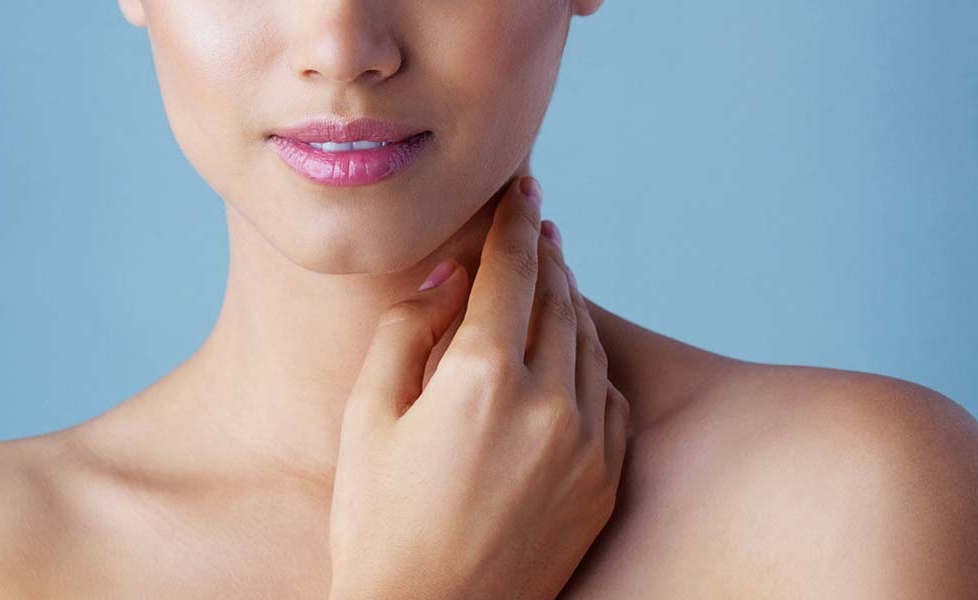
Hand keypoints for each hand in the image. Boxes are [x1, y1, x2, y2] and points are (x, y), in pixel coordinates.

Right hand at [328, 175, 630, 599]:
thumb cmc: (378, 523)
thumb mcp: (368, 419)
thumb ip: (406, 331)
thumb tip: (447, 274)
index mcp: (480, 378)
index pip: (509, 271)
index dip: (513, 221)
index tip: (522, 186)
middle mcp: (547, 403)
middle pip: (557, 298)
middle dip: (545, 253)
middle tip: (535, 221)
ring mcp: (587, 446)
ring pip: (589, 344)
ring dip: (570, 303)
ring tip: (549, 280)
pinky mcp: (605, 483)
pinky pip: (609, 398)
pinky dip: (589, 363)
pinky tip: (571, 356)